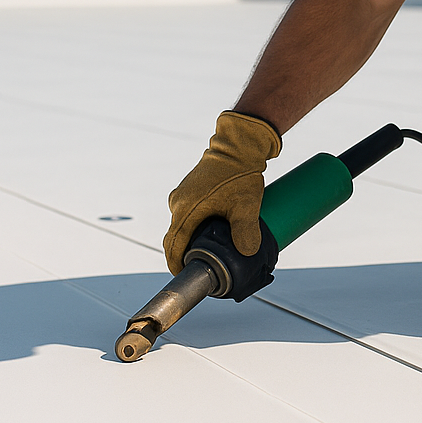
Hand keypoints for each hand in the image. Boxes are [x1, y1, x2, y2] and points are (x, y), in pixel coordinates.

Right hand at [163, 111, 280, 271]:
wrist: (238, 146)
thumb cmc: (240, 174)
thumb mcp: (246, 206)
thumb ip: (246, 231)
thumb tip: (248, 253)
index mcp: (186, 210)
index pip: (173, 246)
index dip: (176, 264)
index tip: (184, 276)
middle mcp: (178, 203)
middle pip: (176, 237)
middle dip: (186, 254)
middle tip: (202, 267)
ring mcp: (182, 195)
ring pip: (183, 225)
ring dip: (192, 238)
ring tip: (210, 250)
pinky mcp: (189, 190)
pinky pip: (187, 214)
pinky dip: (195, 225)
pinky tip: (212, 230)